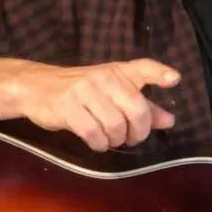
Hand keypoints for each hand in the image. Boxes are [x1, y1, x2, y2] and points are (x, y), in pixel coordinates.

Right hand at [21, 58, 179, 151]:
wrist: (36, 87)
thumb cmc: (80, 91)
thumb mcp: (111, 93)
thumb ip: (141, 106)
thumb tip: (169, 120)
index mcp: (117, 71)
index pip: (142, 67)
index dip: (159, 73)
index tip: (175, 79)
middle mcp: (104, 77)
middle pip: (136, 109)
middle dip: (139, 131)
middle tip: (131, 138)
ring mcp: (85, 91)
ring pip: (115, 125)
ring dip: (116, 140)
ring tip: (110, 139)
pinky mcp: (68, 107)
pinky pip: (94, 133)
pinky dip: (99, 144)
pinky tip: (96, 142)